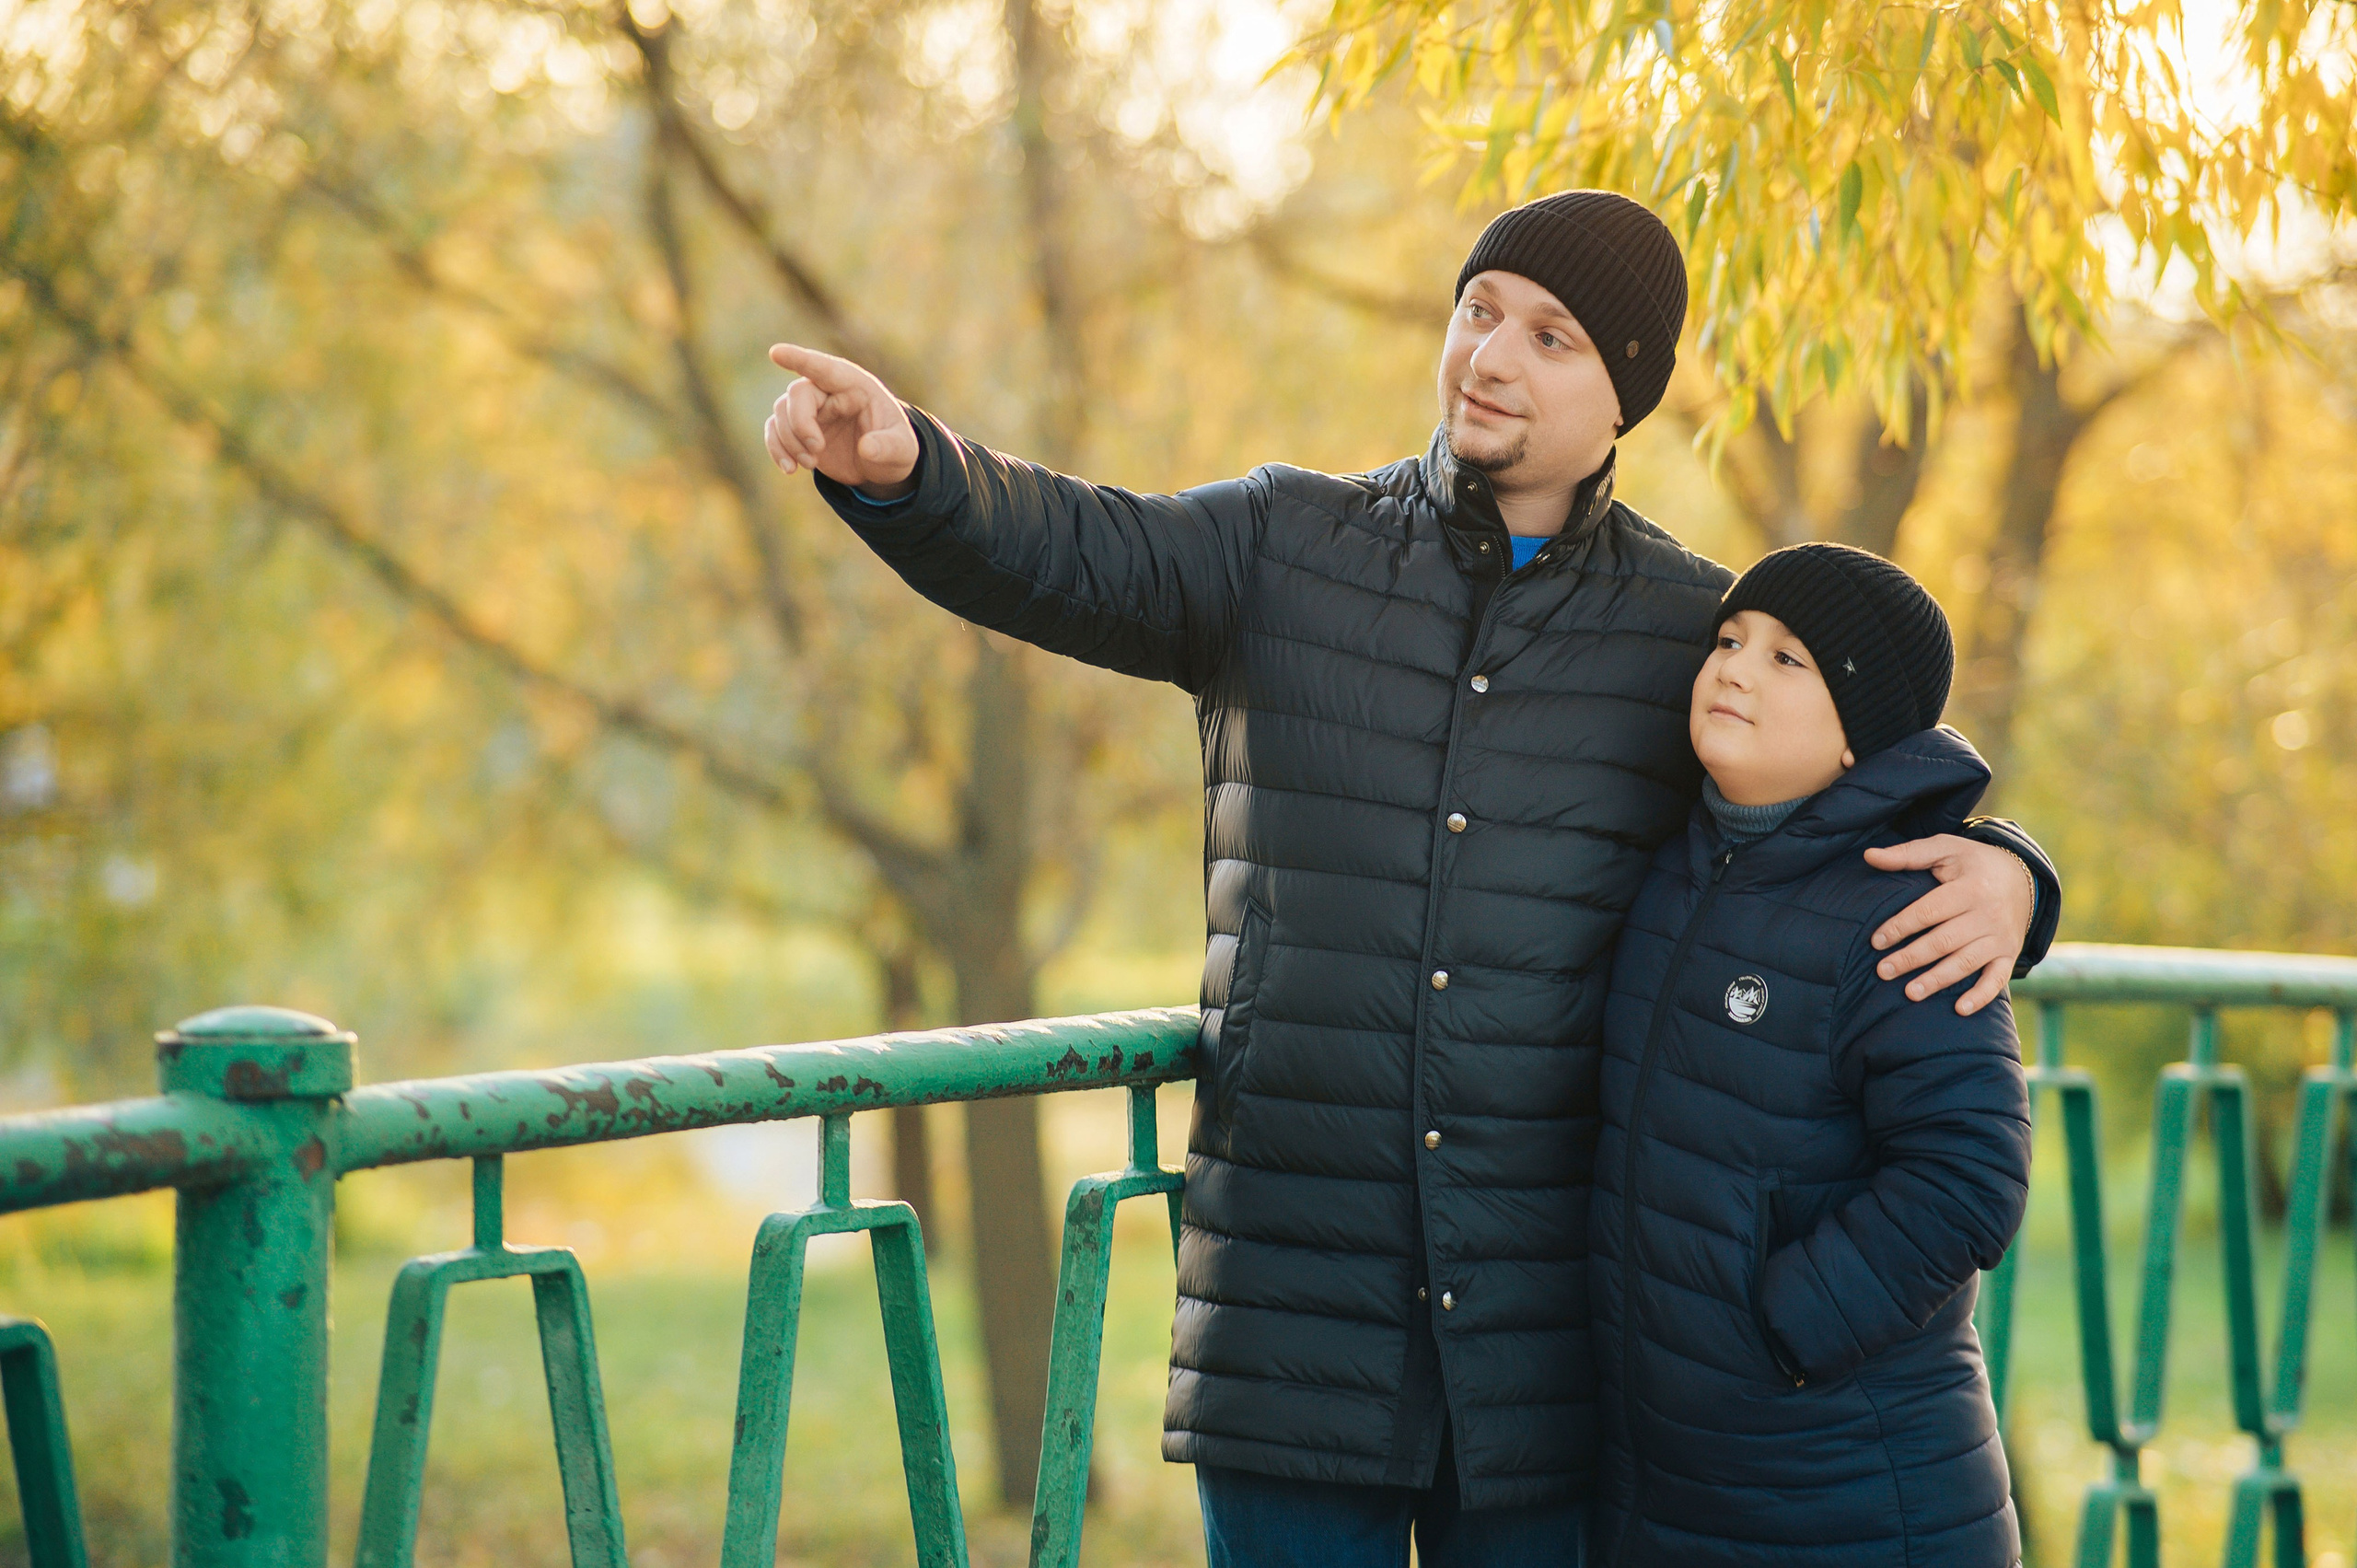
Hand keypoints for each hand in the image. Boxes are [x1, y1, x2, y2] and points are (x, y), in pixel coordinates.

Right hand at [764, 343, 919, 496]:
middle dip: (800, 424)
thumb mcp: (903, 449)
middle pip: (798, 393)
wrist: (880, 466)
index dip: (800, 360)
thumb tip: (867, 448)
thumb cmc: (895, 447)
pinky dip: (777, 449)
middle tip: (816, 451)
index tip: (776, 353)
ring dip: (790, 442)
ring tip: (811, 464)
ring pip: (781, 412)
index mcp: (855, 385)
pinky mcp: (798, 429)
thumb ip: (889, 447)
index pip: (825, 368)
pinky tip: (790, 469)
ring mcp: (811, 409)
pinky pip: (774, 430)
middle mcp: (829, 391)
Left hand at [1862, 835, 2033, 1015]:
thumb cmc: (1972, 863)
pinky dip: (1981, 996)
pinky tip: (1960, 1010)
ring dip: (1937, 980)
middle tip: (1883, 971)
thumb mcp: (1944, 849)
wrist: (2022, 877)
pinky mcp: (2009, 954)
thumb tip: (1868, 856)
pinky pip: (1997, 979)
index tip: (1876, 941)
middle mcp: (1987, 915)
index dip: (1901, 926)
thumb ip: (1907, 854)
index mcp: (1970, 888)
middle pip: (1944, 941)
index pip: (1929, 911)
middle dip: (1911, 958)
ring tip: (1909, 993)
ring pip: (1965, 963)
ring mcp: (2000, 937)